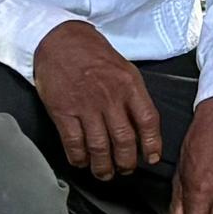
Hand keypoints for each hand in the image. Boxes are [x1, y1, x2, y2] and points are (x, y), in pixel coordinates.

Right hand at [29, 19, 165, 177]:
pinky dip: (79, 158)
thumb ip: (134, 96)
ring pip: (100, 147)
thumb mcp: (124, 69)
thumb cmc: (93, 55)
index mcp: (129, 85)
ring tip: (105, 173)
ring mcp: (85, 106)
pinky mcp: (63, 111)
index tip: (151, 157)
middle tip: (125, 169)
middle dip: (126, 162)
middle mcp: (110, 97)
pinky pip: (74, 143)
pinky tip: (81, 161)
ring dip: (103, 166)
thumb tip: (143, 127)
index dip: (152, 144)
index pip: (148, 121)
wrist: (60, 40)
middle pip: (124, 140)